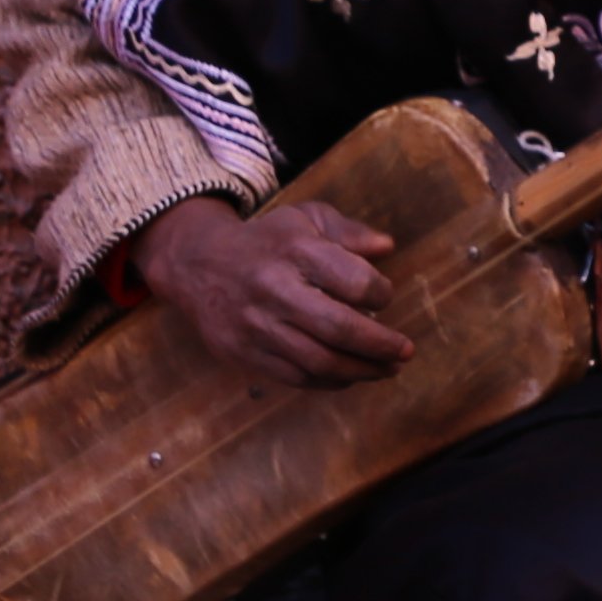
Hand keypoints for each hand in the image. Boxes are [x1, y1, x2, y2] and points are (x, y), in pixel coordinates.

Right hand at [132, 195, 411, 388]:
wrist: (197, 264)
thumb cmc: (266, 242)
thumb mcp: (304, 219)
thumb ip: (348, 231)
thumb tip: (386, 247)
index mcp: (295, 250)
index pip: (354, 281)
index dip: (380, 294)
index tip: (384, 297)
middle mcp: (274, 289)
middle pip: (339, 329)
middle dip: (380, 345)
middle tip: (404, 351)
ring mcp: (257, 325)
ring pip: (319, 361)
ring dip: (361, 371)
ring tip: (386, 370)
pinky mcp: (244, 353)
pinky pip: (296, 377)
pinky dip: (330, 381)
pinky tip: (350, 375)